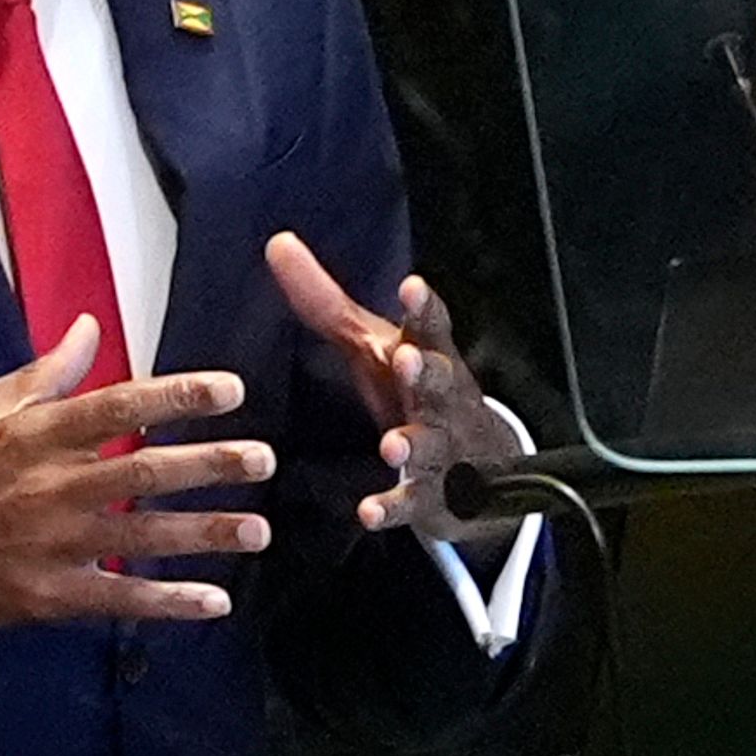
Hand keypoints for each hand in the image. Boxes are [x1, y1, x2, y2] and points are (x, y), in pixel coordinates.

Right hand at [0, 317, 276, 634]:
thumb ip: (41, 375)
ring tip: (259, 530)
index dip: (179, 396)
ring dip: (207, 534)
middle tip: (264, 459)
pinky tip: (216, 601)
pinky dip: (170, 602)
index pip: (119, 407)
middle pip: (145, 473)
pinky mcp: (45, 597)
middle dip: (211, 465)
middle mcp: (49, 488)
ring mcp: (50, 546)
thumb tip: (92, 328)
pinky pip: (120, 600)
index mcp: (33, 435)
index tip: (231, 389)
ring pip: (144, 538)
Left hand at [263, 231, 523, 544]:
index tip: (413, 287)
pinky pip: (413, 502)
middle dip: (424, 372)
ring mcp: (442, 449)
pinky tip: (370, 512)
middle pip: (438, 383)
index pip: (431, 327)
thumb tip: (277, 244)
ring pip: (432, 444)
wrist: (478, 465)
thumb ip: (325, 300)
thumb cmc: (413, 389)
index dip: (424, 308)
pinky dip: (394, 507)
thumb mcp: (371, 343)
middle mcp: (442, 400)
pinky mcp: (432, 496)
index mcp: (429, 357)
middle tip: (406, 360)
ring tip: (392, 445)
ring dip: (412, 443)